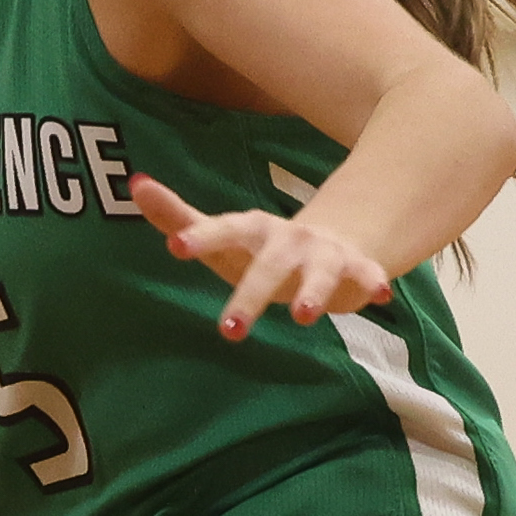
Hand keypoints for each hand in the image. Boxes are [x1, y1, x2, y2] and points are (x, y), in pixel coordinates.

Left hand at [129, 175, 389, 337]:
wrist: (330, 242)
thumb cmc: (258, 248)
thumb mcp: (219, 236)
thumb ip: (176, 216)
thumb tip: (135, 183)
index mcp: (251, 231)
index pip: (223, 230)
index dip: (201, 237)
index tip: (175, 246)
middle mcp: (286, 240)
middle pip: (266, 268)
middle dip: (249, 298)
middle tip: (228, 332)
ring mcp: (321, 253)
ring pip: (317, 274)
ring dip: (312, 292)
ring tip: (302, 315)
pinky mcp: (354, 268)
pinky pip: (365, 275)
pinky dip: (372, 282)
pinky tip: (380, 295)